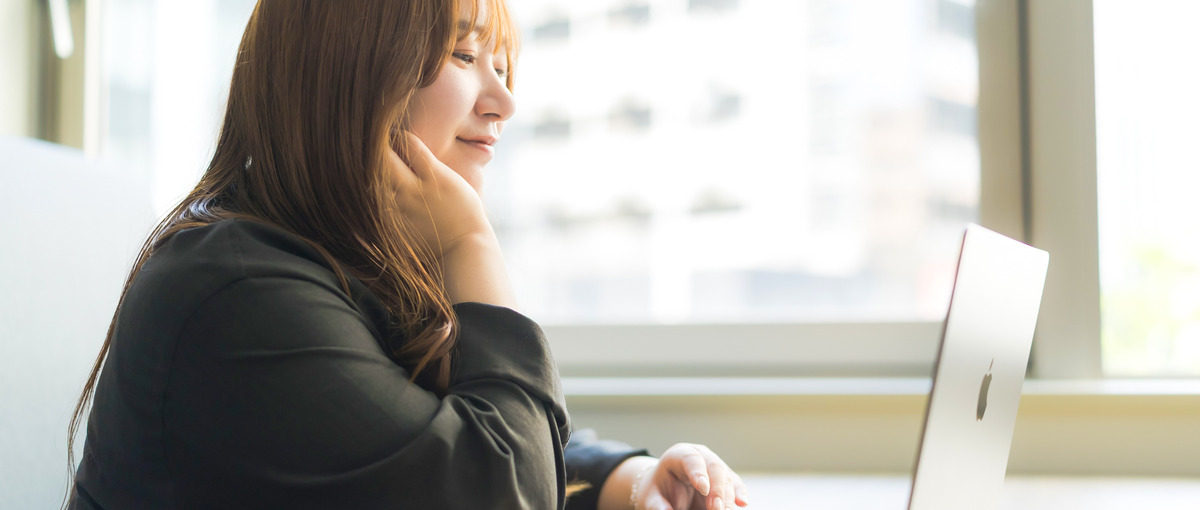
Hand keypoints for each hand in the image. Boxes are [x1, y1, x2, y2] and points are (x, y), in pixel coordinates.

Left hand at [383, 132, 491, 257]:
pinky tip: (376, 195)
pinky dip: (373, 197)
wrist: (464, 247)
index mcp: (434, 176)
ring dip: (373, 173)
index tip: (396, 139)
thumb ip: (430, 165)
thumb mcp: (453, 181)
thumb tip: (407, 149)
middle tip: (380, 151)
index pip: (407, 143)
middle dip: (379, 149)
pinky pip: (374, 205)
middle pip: (384, 158)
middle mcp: (415, 190)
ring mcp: (401, 209)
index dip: (399, 136)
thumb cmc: (464, 212)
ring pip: (374, 181)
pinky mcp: (393, 225)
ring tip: (376, 173)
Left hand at [635, 443, 749, 509]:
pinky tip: (742, 503)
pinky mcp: (724, 478)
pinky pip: (734, 484)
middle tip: (716, 509)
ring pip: (726, 477)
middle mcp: (700, 456)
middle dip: (717, 489)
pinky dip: (739, 494)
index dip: (699, 472)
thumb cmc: (657, 490)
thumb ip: (657, 505)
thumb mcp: (651, 497)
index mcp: (678, 455)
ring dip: (728, 496)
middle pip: (714, 467)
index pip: (691, 459)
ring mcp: (714, 465)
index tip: (703, 489)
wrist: (664, 489)